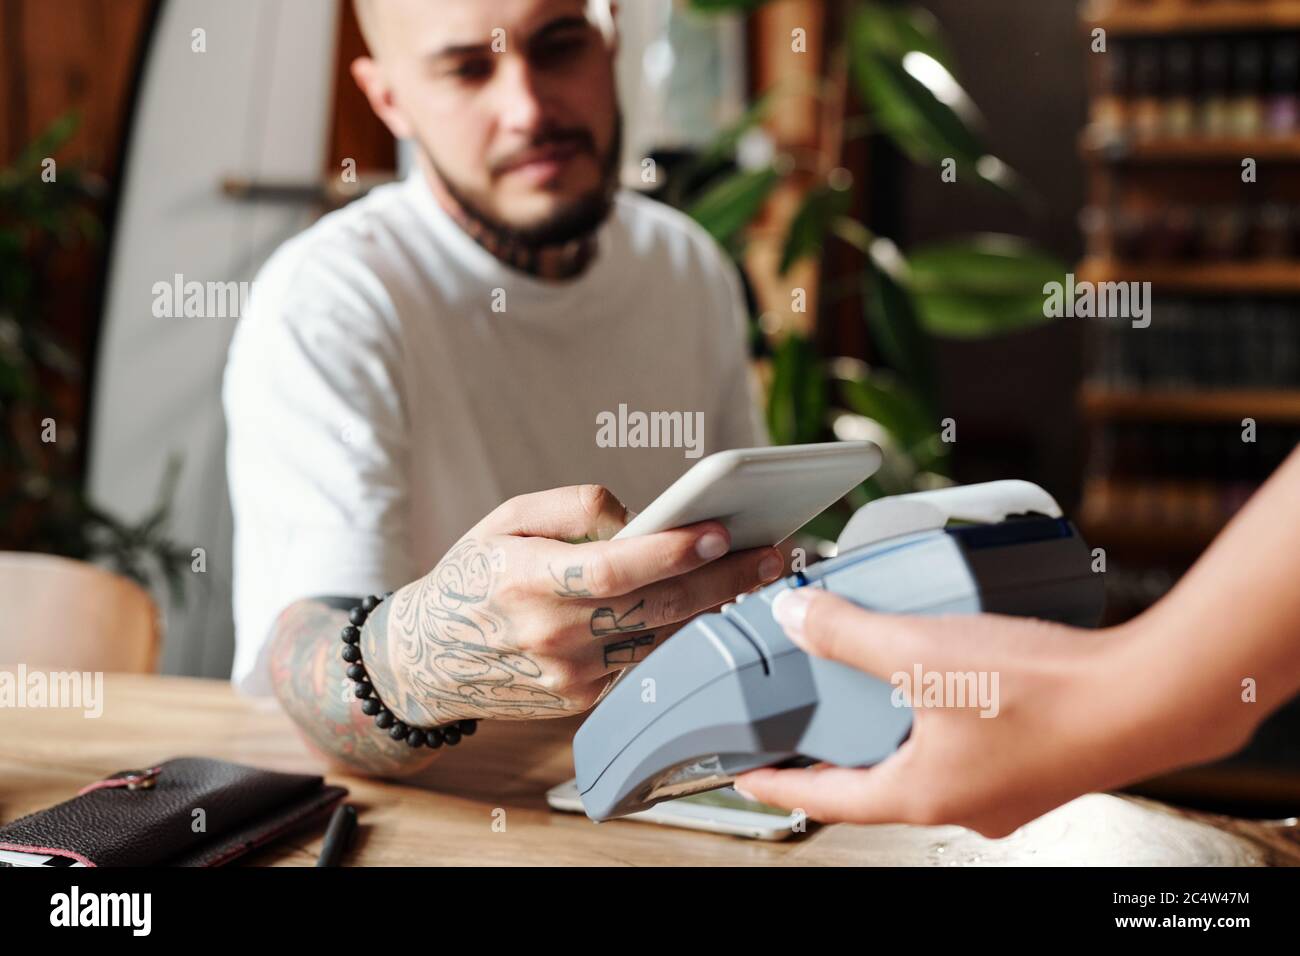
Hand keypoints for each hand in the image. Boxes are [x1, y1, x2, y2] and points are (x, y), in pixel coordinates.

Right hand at [363, 484, 783, 724]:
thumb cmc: (473, 576)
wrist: (427, 659)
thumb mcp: (506, 519)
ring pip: (660, 639)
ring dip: (714, 607)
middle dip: (721, 579)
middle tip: (772, 553)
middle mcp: (552, 634)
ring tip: (757, 575)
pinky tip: (713, 606)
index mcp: (528, 579)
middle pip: (655, 608)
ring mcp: (570, 675)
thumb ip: (575, 506)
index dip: (671, 552)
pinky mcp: (582, 700)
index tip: (720, 531)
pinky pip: (644, 661)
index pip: (614, 569)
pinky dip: (681, 633)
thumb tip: (639, 518)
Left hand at [733, 589, 1248, 837]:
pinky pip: (966, 746)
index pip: (825, 797)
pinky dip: (939, 718)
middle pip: (873, 780)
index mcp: (921, 793)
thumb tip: (797, 618)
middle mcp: (960, 803)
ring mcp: (1001, 790)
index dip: (778, 782)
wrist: (1150, 698)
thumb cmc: (1044, 693)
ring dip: (891, 730)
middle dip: (836, 751)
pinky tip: (947, 680)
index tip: (747, 775)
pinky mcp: (1033, 764)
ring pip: (923, 761)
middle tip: (805, 722)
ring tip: (869, 690)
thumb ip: (849, 635)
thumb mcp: (921, 653)